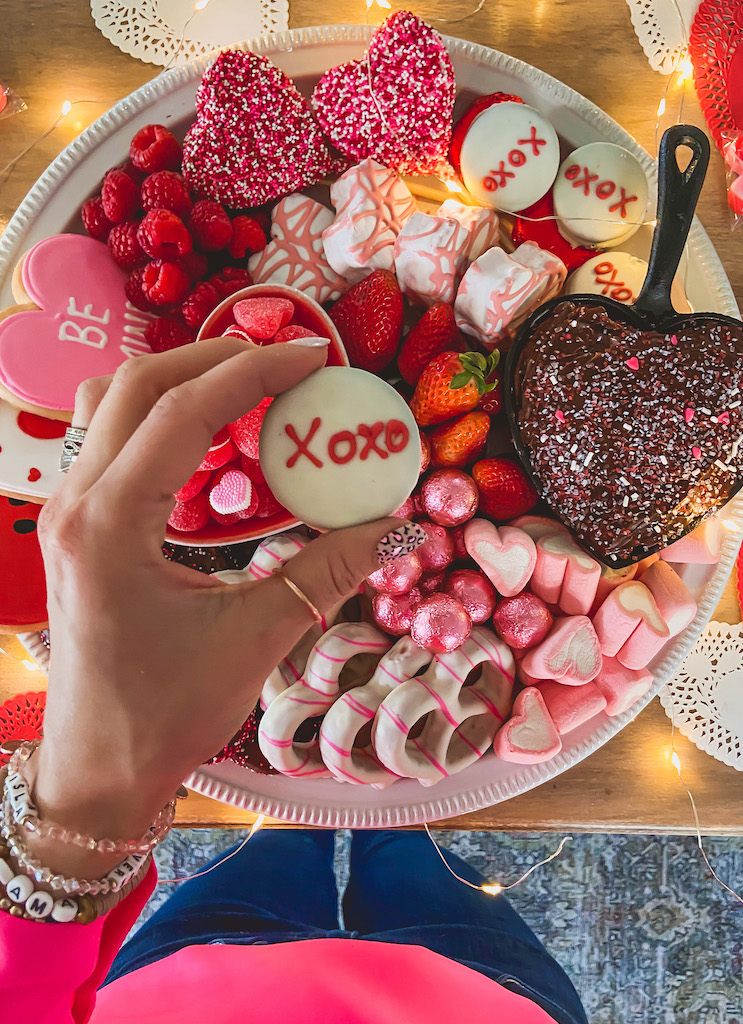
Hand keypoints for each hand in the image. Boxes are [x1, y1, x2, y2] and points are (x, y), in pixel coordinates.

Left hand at [30, 337, 403, 871]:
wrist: (97, 770)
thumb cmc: (165, 713)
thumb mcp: (254, 639)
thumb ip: (326, 573)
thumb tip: (397, 527)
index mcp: (111, 525)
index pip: (183, 412)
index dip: (254, 372)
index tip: (312, 356)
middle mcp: (76, 503)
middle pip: (135, 385)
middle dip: (212, 358)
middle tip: (282, 363)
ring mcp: (66, 513)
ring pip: (110, 405)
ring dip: (178, 381)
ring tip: (246, 388)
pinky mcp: (74, 528)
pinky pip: (109, 441)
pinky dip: (160, 419)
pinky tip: (211, 442)